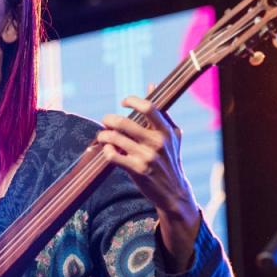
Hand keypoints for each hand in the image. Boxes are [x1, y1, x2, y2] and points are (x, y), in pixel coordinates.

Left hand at [97, 95, 200, 269]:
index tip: (123, 102)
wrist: (174, 192)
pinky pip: (113, 156)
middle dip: (109, 119)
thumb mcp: (171, 135)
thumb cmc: (170, 159)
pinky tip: (108, 150)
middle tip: (105, 121)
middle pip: (125, 122)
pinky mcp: (137, 170)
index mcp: (167, 131)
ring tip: (102, 136)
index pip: (149, 107)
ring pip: (115, 138)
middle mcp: (157, 142)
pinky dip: (107, 150)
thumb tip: (151, 85)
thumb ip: (160, 111)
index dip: (132, 100)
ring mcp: (147, 157)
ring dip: (104, 135)